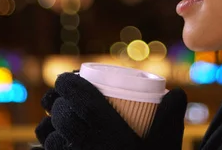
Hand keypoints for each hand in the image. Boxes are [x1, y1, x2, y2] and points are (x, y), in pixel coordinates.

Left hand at [34, 72, 186, 149]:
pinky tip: (48, 143)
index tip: (65, 78)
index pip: (80, 99)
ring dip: (47, 125)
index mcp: (109, 133)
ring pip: (49, 138)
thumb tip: (177, 91)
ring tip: (53, 121)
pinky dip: (44, 147)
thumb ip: (173, 115)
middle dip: (58, 102)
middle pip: (63, 116)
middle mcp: (87, 148)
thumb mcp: (169, 142)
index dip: (67, 84)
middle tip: (63, 99)